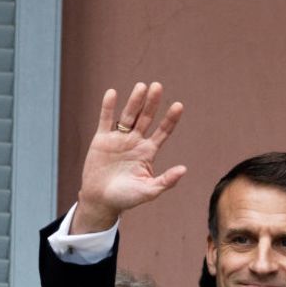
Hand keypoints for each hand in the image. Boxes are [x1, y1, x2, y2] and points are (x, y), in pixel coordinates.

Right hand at [73, 82, 185, 233]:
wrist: (101, 200)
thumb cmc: (127, 198)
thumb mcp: (149, 190)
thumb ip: (166, 180)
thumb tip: (184, 169)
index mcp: (148, 152)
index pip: (163, 131)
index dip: (170, 119)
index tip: (179, 105)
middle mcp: (135, 142)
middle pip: (146, 118)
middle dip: (152, 103)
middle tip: (158, 86)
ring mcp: (119, 139)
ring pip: (128, 116)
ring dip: (134, 101)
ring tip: (142, 86)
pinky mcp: (101, 140)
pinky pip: (105, 120)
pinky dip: (108, 107)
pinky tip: (112, 93)